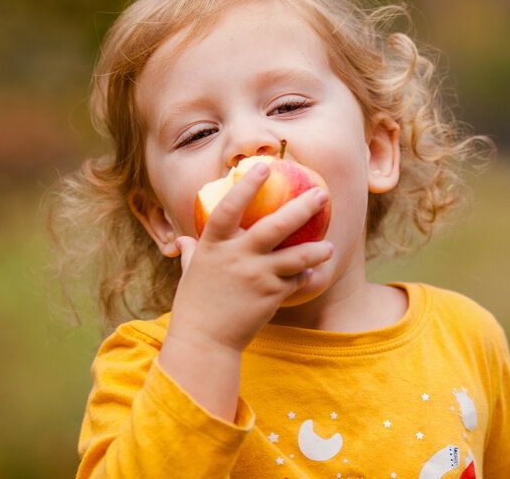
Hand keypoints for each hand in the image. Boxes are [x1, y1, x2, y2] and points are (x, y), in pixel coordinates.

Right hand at [166, 162, 334, 354]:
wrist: (205, 342)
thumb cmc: (195, 305)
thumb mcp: (189, 273)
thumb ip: (190, 253)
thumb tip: (181, 241)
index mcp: (214, 246)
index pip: (229, 208)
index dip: (247, 186)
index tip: (263, 167)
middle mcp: (237, 257)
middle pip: (276, 225)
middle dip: (302, 207)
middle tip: (321, 194)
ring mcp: (257, 276)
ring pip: (297, 256)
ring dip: (317, 249)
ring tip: (328, 246)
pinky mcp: (272, 296)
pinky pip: (297, 281)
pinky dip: (307, 277)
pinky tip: (314, 274)